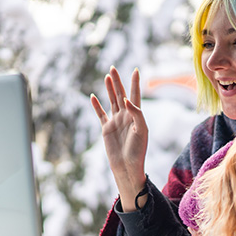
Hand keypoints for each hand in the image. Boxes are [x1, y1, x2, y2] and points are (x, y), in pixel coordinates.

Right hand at [90, 66, 147, 211]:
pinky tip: (93, 96)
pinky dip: (96, 106)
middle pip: (121, 94)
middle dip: (117, 81)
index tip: (136, 70)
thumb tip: (126, 99)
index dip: (135, 83)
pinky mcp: (106, 129)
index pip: (135, 95)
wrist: (127, 166)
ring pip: (111, 101)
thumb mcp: (141, 131)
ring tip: (106, 77)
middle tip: (113, 68)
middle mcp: (126, 116)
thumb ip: (136, 113)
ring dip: (109, 89)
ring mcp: (115, 122)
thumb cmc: (137, 151)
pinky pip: (100, 114)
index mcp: (136, 116)